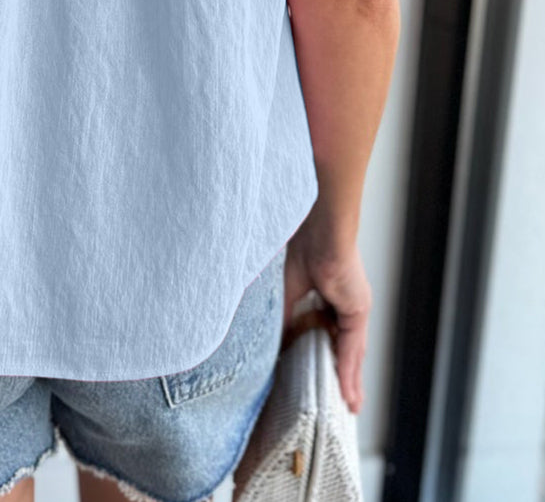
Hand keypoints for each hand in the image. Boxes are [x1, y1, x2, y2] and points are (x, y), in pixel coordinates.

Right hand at [284, 210, 371, 414]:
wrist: (316, 226)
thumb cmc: (300, 243)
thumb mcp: (286, 290)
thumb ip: (282, 316)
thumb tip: (272, 343)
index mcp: (328, 294)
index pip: (328, 332)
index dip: (325, 356)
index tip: (320, 376)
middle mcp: (345, 302)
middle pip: (345, 347)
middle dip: (344, 375)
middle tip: (345, 402)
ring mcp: (353, 306)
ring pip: (352, 352)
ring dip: (349, 380)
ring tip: (349, 405)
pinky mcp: (357, 308)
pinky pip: (351, 347)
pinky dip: (348, 370)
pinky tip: (347, 392)